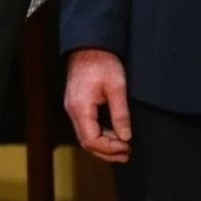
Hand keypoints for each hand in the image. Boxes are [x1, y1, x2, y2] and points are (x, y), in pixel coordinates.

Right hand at [64, 48, 131, 162]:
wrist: (89, 46)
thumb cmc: (102, 63)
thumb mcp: (117, 88)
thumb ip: (120, 114)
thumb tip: (125, 136)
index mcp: (81, 108)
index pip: (92, 140)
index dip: (109, 148)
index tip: (127, 147)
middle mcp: (72, 111)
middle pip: (86, 142)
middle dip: (106, 151)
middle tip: (127, 154)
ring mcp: (73, 108)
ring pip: (85, 136)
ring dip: (103, 145)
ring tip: (123, 147)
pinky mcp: (76, 105)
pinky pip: (85, 127)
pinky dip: (99, 135)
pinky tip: (113, 135)